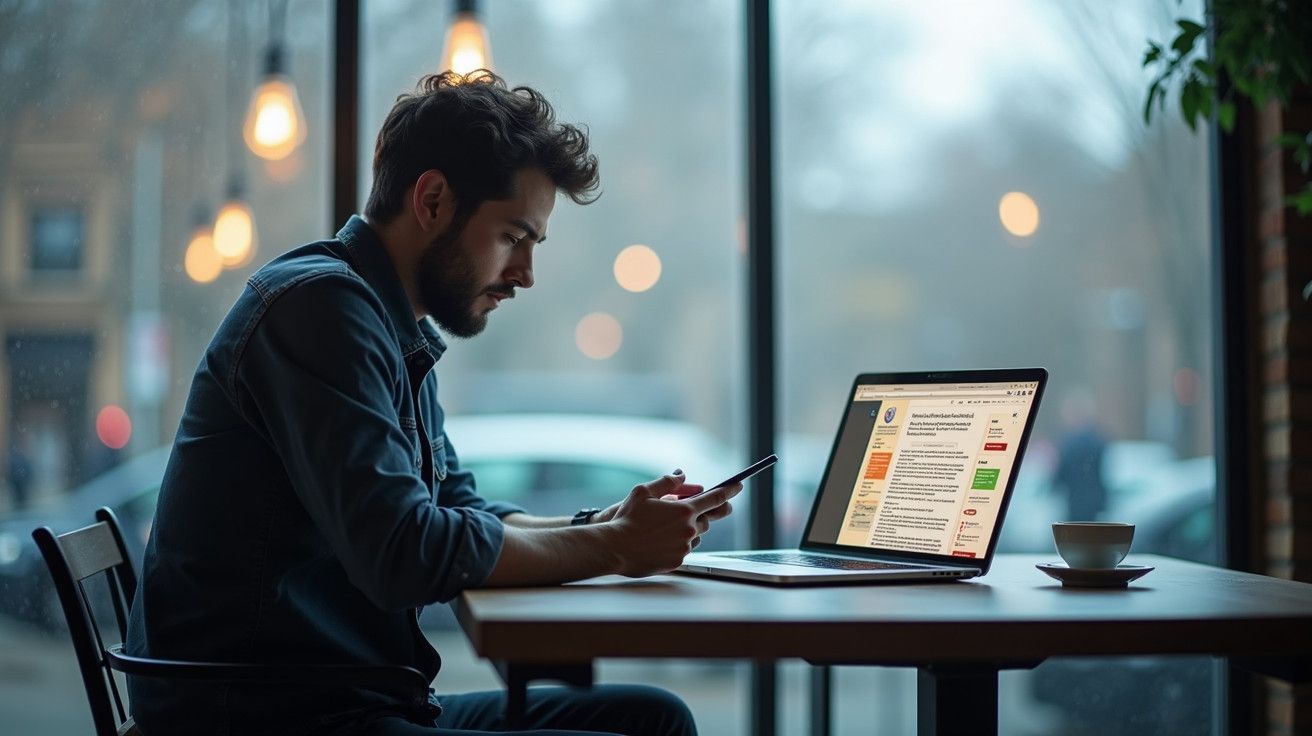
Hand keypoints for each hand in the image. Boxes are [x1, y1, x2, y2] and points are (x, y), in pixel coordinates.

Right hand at [602, 472, 741, 576]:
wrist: (614, 548)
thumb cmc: (627, 518)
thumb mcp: (643, 492)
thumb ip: (667, 482)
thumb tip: (682, 475)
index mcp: (684, 510)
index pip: (715, 498)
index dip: (729, 491)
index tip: (738, 485)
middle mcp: (689, 530)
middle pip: (708, 519)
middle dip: (703, 513)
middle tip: (695, 510)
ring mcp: (685, 547)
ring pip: (695, 536)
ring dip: (688, 529)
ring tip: (665, 527)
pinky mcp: (678, 561)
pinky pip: (685, 550)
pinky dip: (678, 543)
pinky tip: (660, 541)